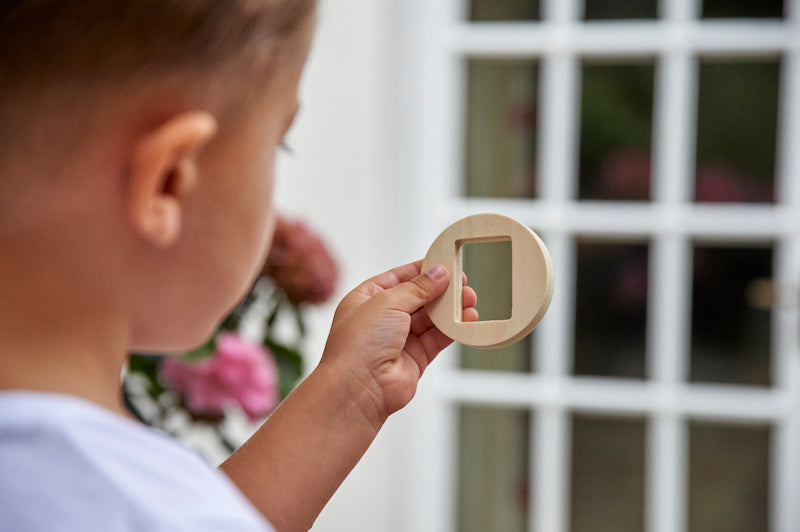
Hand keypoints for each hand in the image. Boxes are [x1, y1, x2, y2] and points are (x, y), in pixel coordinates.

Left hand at [320, 260, 477, 428]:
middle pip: (418, 298)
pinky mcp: (414, 359)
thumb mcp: (387, 302)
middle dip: (441, 290)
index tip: (445, 262)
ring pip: (430, 319)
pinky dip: (453, 329)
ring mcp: (398, 340)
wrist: (358, 389)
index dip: (422, 270)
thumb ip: (417, 288)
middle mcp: (381, 320)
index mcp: (366, 299)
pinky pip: (437, 339)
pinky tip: (467, 320)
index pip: (398, 278)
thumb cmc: (358, 344)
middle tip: (463, 283)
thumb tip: (438, 273)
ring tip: (470, 300)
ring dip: (450, 310)